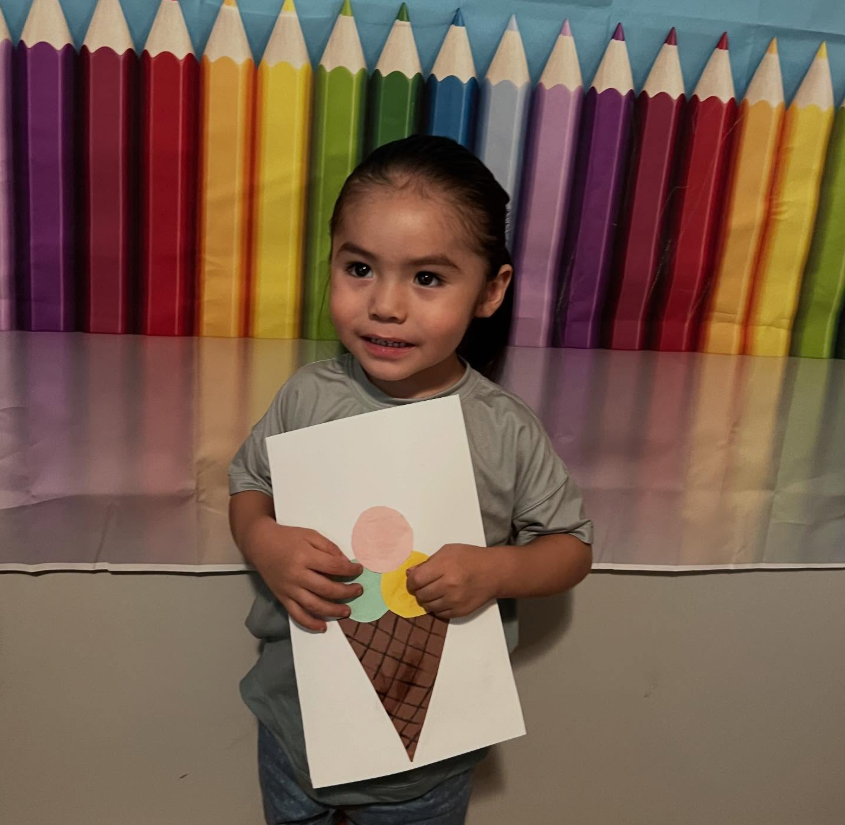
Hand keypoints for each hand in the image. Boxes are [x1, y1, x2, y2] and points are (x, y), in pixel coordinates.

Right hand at [243, 518, 362, 632]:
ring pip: (314, 605)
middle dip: (346, 592)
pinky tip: (322, 626)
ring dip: (333, 611)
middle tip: (358, 590)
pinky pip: (297, 614)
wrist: (260, 544)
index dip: (350, 570)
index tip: (358, 570)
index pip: (334, 567)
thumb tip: (345, 563)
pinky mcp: (282, 597)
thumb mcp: (311, 535)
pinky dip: (310, 623)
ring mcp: (289, 589)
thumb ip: (329, 548)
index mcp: (305, 556)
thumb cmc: (286, 538)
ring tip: (346, 611)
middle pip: (327, 588)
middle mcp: (297, 575)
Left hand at [405, 544, 498, 619]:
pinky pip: (439, 614)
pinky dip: (438, 607)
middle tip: (424, 586)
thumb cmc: (470, 558)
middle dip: (418, 591)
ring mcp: (455, 601)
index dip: (410, 582)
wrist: (494, 572)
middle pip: (421, 595)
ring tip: (435, 591)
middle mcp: (449, 586)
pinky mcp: (460, 612)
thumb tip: (410, 573)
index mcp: (445, 567)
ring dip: (427, 600)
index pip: (416, 580)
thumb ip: (427, 562)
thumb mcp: (447, 551)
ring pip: (428, 606)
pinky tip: (444, 598)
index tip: (412, 581)